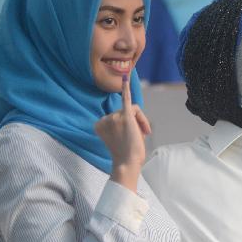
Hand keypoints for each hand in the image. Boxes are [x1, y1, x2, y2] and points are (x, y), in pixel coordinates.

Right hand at [94, 73, 151, 190]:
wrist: (127, 163)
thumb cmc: (126, 153)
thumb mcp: (120, 137)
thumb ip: (121, 124)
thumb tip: (132, 118)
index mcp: (99, 124)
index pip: (118, 116)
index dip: (129, 126)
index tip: (130, 138)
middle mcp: (104, 119)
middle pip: (126, 112)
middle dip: (136, 123)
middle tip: (141, 137)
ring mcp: (114, 117)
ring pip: (133, 110)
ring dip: (141, 121)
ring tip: (142, 135)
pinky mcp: (125, 117)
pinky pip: (126, 99)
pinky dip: (126, 88)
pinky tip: (126, 77)